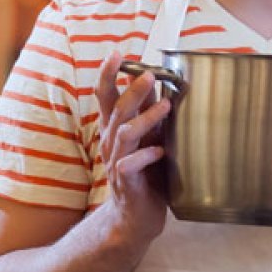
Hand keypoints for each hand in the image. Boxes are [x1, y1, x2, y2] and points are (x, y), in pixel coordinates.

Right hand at [95, 50, 170, 244]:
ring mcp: (116, 162)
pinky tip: (161, 152)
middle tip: (149, 75)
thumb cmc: (145, 174)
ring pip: (124, 134)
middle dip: (131, 91)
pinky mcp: (126, 182)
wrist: (135, 218)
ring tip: (166, 106)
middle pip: (115, 110)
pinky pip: (130, 165)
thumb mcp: (148, 138)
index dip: (107, 74)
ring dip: (145, 118)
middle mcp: (111, 142)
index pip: (105, 96)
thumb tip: (152, 80)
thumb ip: (147, 112)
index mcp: (113, 128)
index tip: (117, 53)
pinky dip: (146, 156)